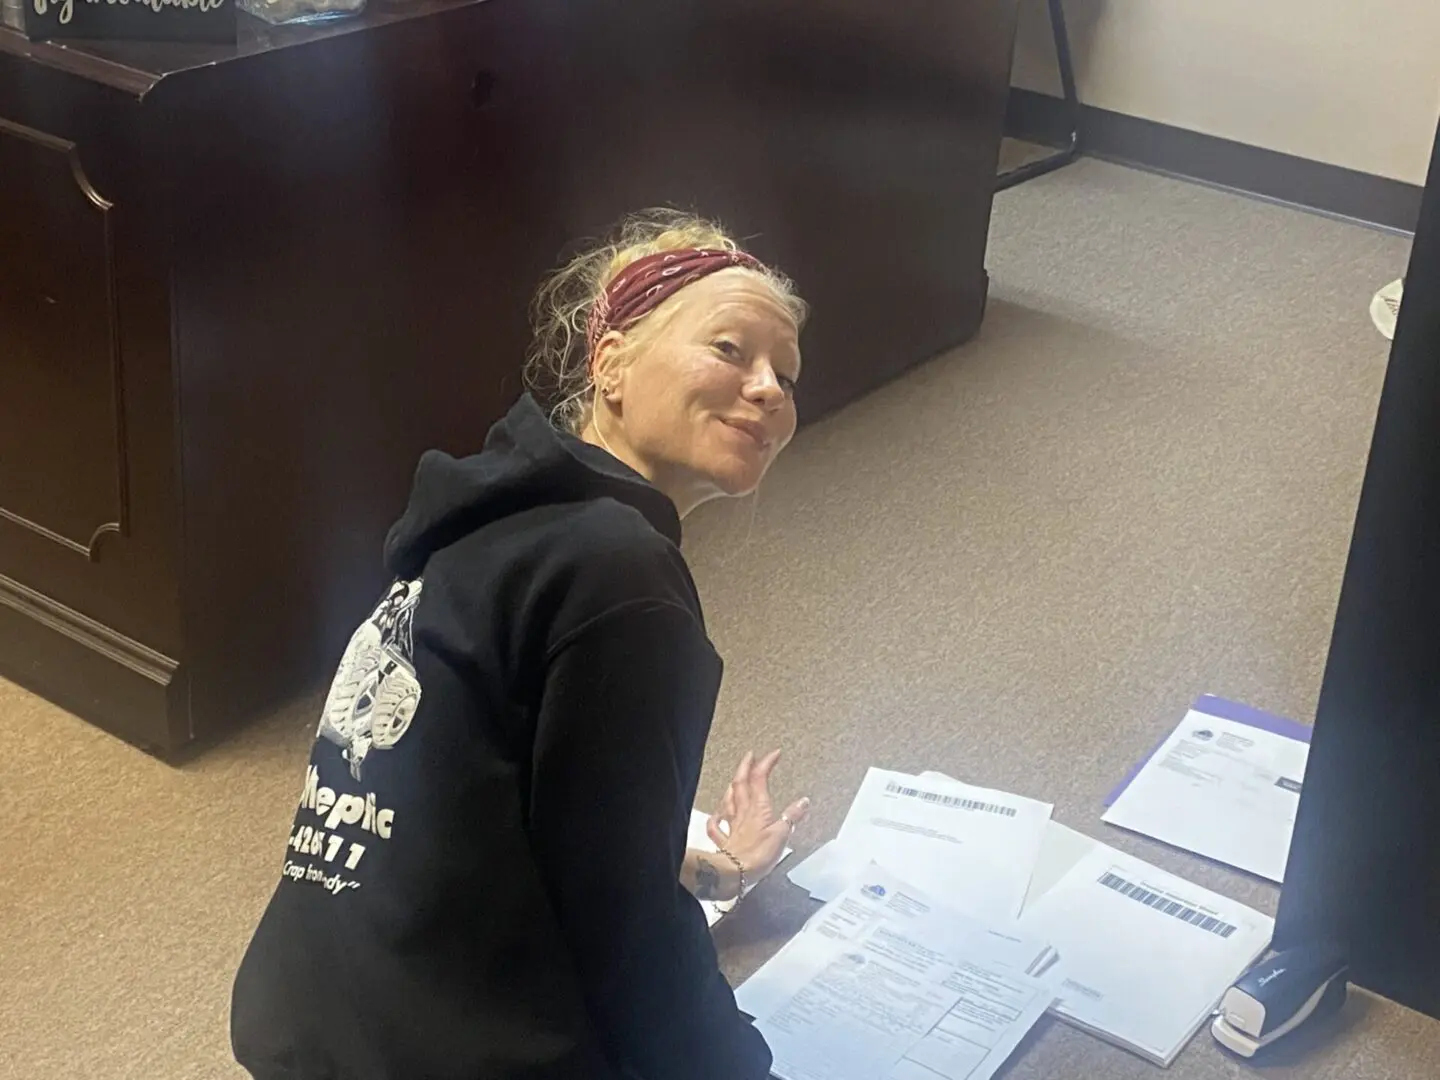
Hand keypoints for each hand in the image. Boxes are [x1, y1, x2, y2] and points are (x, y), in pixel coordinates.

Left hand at [706, 750, 809, 886]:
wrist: (735, 872)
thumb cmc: (758, 855)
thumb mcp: (782, 834)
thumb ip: (792, 817)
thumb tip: (804, 801)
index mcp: (758, 808)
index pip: (760, 778)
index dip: (766, 763)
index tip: (774, 753)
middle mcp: (743, 813)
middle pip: (741, 784)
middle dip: (745, 767)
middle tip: (750, 755)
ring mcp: (733, 826)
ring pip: (729, 800)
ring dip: (733, 787)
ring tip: (736, 779)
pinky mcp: (726, 841)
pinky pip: (717, 827)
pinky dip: (716, 818)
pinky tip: (717, 815)